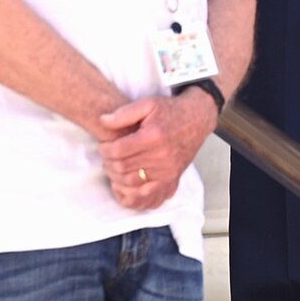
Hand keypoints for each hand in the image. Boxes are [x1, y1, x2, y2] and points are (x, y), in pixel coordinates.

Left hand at [95, 92, 215, 209]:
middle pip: (122, 168)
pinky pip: (146, 196)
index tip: (105, 146)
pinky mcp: (171, 180)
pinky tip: (125, 185)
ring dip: (116, 177)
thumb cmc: (170, 111)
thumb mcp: (148, 104)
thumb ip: (123, 113)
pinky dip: (131, 195)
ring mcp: (167, 171)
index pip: (118, 151)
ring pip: (130, 183)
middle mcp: (161, 156)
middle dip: (108, 162)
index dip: (105, 149)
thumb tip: (102, 121)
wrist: (197, 119)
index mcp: (154, 137)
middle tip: (108, 156)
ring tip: (116, 167)